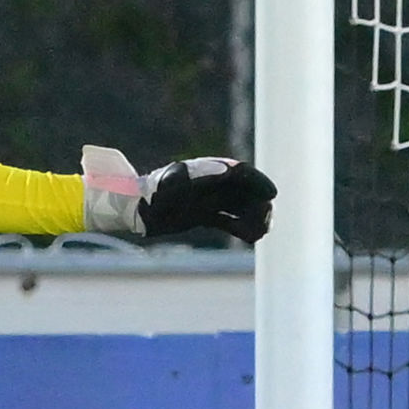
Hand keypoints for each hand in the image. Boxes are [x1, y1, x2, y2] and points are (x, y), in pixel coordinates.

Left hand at [141, 157, 275, 241]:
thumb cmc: (151, 195)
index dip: (257, 181)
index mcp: (205, 172)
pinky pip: (228, 219)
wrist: (136, 209)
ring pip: (240, 205)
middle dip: (259, 203)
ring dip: (253, 217)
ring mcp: (207, 198)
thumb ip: (185, 180)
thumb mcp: (167, 186)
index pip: (239, 172)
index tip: (271, 194)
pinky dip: (241, 227)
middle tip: (266, 221)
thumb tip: (219, 171)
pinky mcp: (203, 214)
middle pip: (244, 190)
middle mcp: (210, 184)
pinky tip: (252, 237)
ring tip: (261, 232)